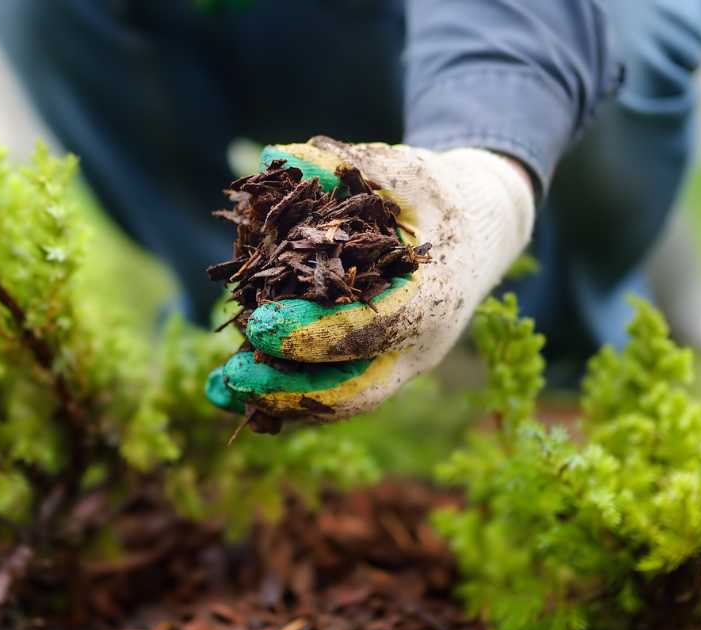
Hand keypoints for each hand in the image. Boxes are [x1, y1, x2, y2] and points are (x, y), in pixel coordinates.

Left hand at [205, 136, 534, 423]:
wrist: (481, 232)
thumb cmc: (440, 197)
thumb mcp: (405, 171)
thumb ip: (346, 163)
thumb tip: (277, 155)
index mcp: (431, 299)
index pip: (372, 331)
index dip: (314, 334)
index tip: (258, 325)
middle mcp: (418, 345)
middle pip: (354, 391)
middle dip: (290, 391)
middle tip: (232, 377)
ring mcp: (399, 365)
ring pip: (340, 402)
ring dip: (279, 402)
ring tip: (219, 388)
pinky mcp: (378, 369)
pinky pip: (332, 394)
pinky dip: (284, 396)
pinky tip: (232, 389)